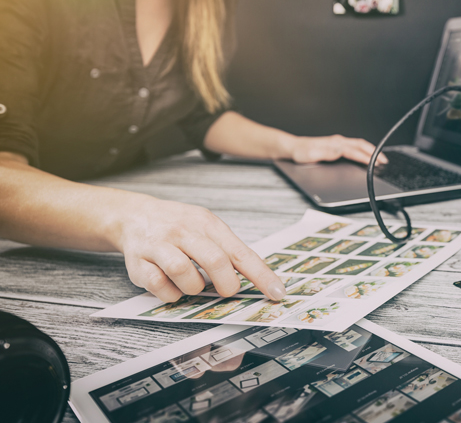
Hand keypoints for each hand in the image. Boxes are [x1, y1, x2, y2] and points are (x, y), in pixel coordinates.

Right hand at [116, 197, 286, 302]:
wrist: (134, 216)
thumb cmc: (177, 225)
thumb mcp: (206, 226)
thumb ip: (228, 250)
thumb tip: (258, 277)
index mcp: (207, 223)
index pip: (240, 252)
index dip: (261, 275)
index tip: (277, 291)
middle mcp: (184, 231)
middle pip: (214, 261)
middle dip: (226, 284)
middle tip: (227, 290)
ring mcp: (160, 245)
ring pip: (184, 273)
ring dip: (194, 288)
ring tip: (193, 284)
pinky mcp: (139, 263)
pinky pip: (159, 286)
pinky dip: (171, 293)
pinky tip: (173, 286)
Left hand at [289, 134, 388, 165]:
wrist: (293, 148)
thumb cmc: (301, 152)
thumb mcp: (311, 154)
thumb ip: (326, 152)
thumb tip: (340, 151)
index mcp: (334, 144)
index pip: (355, 151)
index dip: (367, 157)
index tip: (376, 163)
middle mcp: (338, 141)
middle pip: (361, 145)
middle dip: (374, 152)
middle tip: (384, 161)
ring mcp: (337, 143)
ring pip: (359, 144)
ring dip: (370, 151)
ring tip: (379, 158)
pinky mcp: (336, 145)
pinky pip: (354, 146)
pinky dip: (363, 150)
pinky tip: (365, 155)